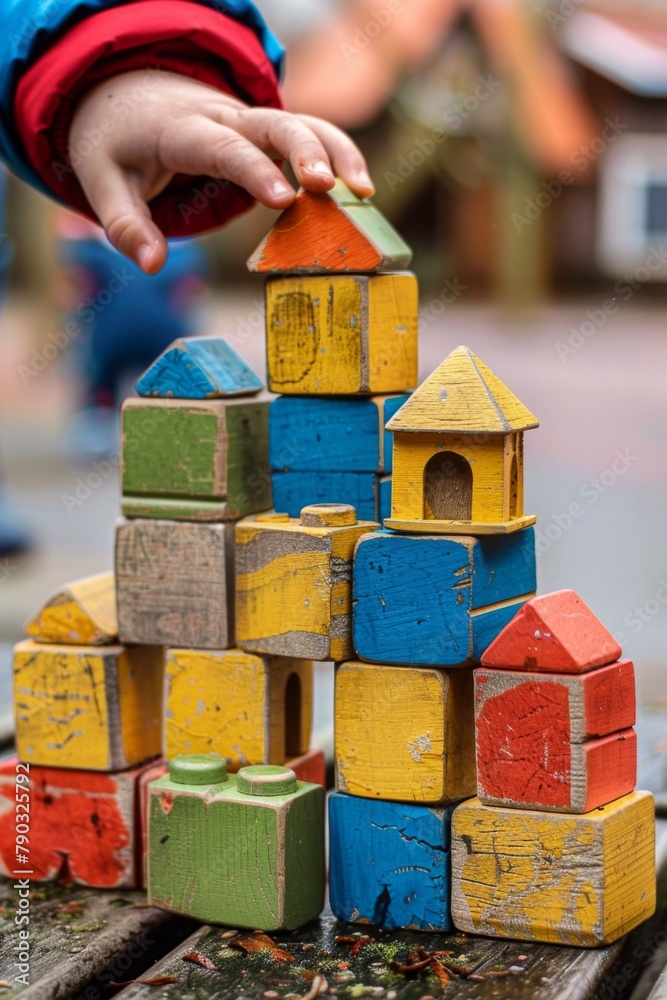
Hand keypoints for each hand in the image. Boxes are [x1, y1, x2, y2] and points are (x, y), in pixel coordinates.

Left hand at [69, 69, 373, 272]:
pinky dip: (339, 155)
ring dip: (337, 151)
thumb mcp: (103, 181)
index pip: (225, 148)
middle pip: (275, 123)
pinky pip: (310, 136)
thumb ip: (125, 224)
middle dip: (306, 152)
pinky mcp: (267, 136)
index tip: (285, 198)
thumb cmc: (119, 144)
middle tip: (330, 188)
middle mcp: (225, 120)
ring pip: (304, 122)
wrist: (131, 97)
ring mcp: (251, 125)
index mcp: (184, 131)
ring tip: (365, 193)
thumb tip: (152, 266)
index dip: (255, 171)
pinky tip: (360, 191)